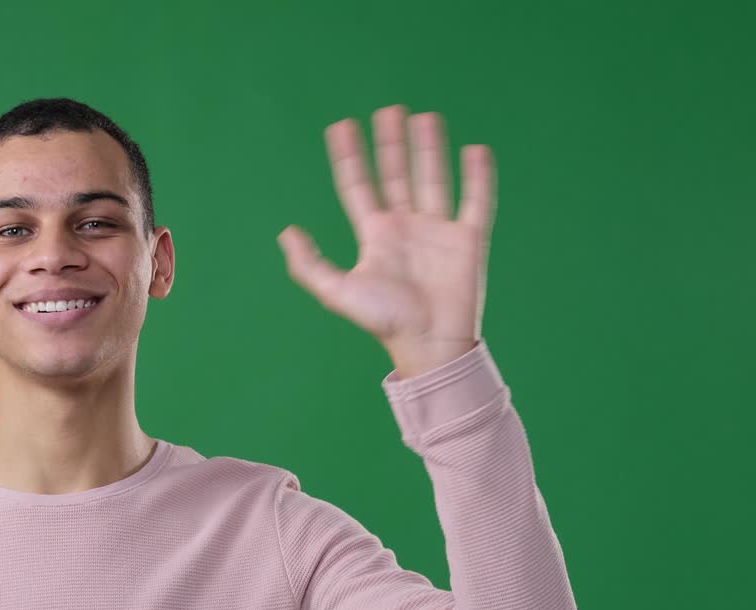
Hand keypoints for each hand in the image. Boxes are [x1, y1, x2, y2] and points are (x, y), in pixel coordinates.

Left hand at [277, 105, 496, 377]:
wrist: (428, 344)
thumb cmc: (384, 322)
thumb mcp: (337, 292)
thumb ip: (310, 265)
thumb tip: (287, 233)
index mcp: (375, 235)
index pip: (358, 186)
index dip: (349, 158)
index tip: (342, 127)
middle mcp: (405, 227)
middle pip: (395, 175)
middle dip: (391, 144)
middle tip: (388, 110)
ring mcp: (437, 230)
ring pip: (432, 178)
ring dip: (428, 149)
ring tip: (425, 117)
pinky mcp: (468, 239)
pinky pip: (474, 201)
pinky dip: (477, 177)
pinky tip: (475, 150)